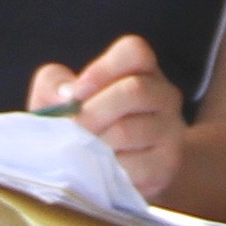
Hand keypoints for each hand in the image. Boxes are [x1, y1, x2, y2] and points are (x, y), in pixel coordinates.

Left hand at [30, 34, 189, 208]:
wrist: (113, 174)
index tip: (76, 93)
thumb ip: (53, 84)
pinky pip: (131, 165)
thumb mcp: (62, 100)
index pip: (135, 52)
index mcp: (142, 70)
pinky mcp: (168, 163)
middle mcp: (166, 95)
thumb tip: (66, 94)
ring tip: (81, 152)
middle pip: (134, 90)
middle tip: (71, 130)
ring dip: (94, 143)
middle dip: (92, 112)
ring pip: (127, 130)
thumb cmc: (85, 127)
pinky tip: (100, 171)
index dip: (101, 70)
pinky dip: (106, 169)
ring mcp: (172, 130)